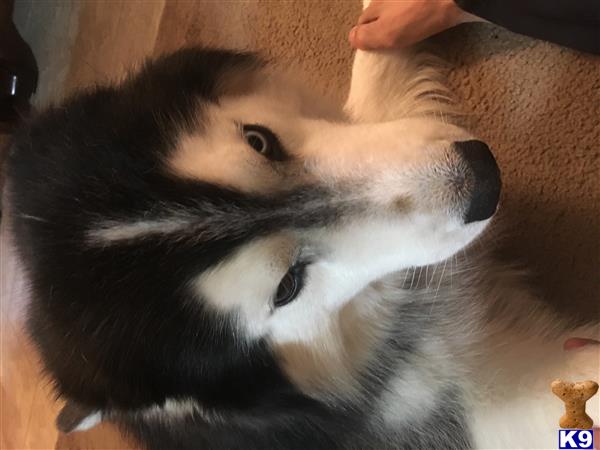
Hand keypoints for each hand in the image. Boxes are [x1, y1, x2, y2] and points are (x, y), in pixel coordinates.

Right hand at [349, 0, 479, 49]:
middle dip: (380, 26)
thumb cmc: (418, 15)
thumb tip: (351, 38)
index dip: (365, 36)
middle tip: (389, 43)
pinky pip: (413, 7)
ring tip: (407, 33)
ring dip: (398, 20)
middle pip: (378, 14)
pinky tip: (422, 21)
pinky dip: (414, 15)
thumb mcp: (387, 33)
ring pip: (395, 9)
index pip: (362, 23)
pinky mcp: (425, 0)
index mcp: (375, 6)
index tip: (373, 49)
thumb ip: (366, 36)